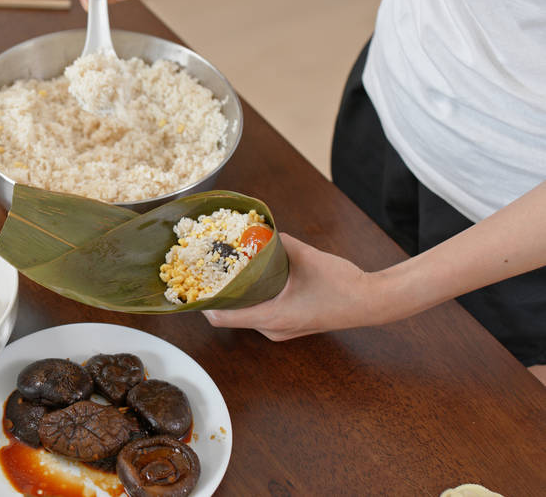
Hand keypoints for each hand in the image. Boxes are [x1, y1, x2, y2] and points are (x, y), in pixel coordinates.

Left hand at [202, 233, 391, 340]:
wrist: (372, 302)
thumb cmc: (341, 284)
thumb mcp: (307, 257)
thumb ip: (280, 243)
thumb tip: (261, 231)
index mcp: (270, 317)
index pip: (221, 318)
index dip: (202, 302)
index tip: (192, 285)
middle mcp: (272, 329)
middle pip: (231, 315)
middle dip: (219, 293)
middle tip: (209, 270)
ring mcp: (281, 331)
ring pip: (247, 314)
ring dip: (236, 296)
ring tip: (228, 272)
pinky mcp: (290, 326)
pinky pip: (261, 314)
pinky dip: (253, 299)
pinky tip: (253, 280)